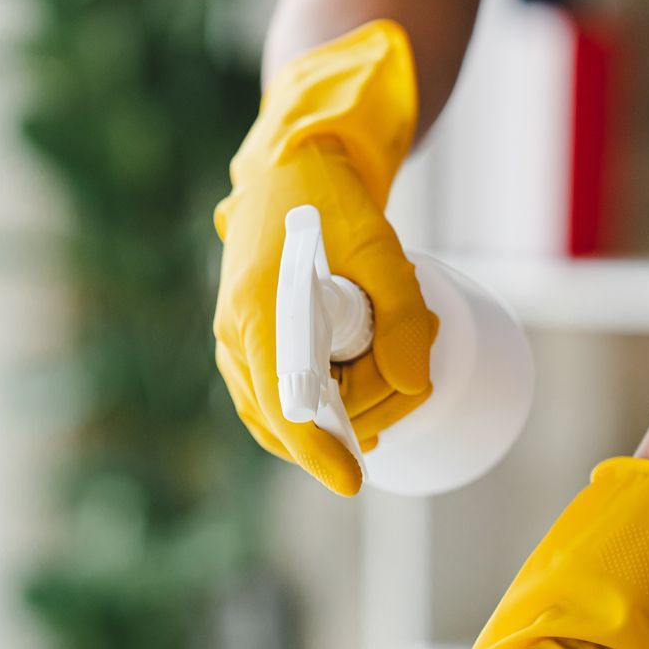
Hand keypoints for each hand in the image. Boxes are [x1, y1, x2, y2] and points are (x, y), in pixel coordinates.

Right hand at [213, 21, 436, 495]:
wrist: (292, 167)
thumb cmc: (333, 199)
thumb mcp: (381, 247)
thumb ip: (402, 315)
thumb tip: (414, 384)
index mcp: (258, 311)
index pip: (284, 403)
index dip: (319, 449)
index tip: (352, 481)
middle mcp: (235, 338)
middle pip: (293, 419)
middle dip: (358, 413)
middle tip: (408, 374)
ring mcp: (236, 347)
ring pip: (286, 417)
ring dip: (346, 408)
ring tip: (388, 362)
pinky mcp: (249, 350)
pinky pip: (282, 404)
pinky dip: (325, 406)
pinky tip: (361, 386)